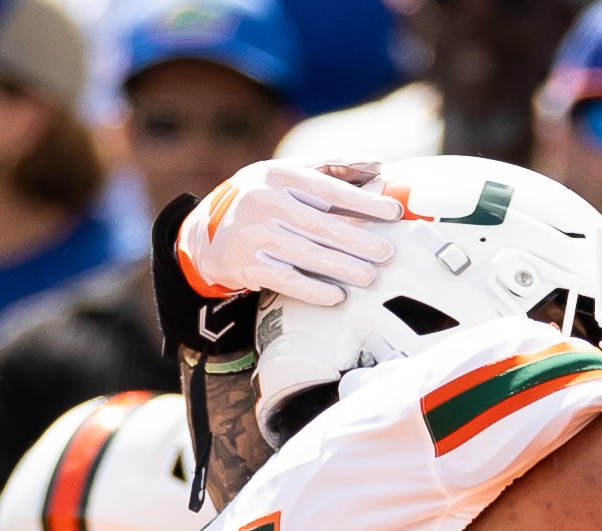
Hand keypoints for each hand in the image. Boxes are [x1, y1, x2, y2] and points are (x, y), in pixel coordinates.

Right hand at [176, 160, 402, 305]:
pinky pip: (287, 281)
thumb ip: (331, 166)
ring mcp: (253, 235)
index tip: (393, 213)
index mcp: (278, 175)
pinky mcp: (247, 265)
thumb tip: (377, 164)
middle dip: (358, 241)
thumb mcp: (287, 174)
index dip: (363, 202)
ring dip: (342, 268)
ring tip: (370, 277)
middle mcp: (263, 202)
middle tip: (387, 253)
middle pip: (320, 225)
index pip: (328, 189)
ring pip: (307, 254)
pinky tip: (337, 296)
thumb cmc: (263, 198)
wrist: (208, 233)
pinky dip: (313, 290)